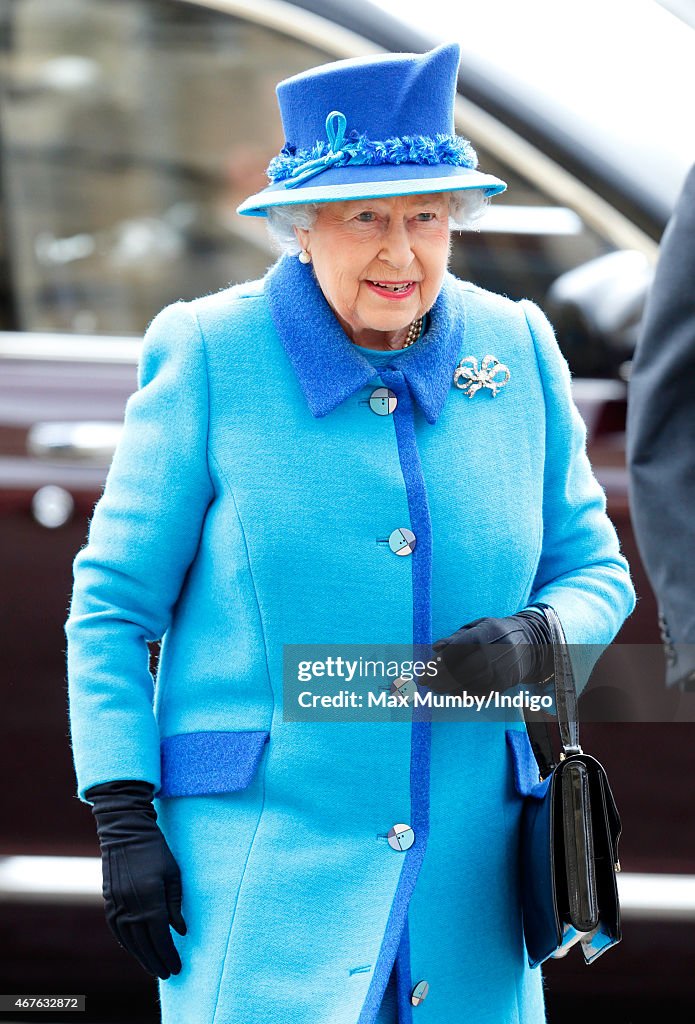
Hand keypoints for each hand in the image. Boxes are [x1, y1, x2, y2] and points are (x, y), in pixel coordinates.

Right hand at [85, 779, 185, 978]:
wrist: (126, 830)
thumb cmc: (155, 849)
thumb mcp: (173, 874)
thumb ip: (176, 904)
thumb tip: (181, 931)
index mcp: (150, 899)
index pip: (160, 937)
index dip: (168, 954)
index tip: (177, 967)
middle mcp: (131, 906)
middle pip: (144, 944)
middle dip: (157, 961)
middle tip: (168, 973)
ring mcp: (117, 904)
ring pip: (129, 940)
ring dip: (142, 956)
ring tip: (154, 966)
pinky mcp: (109, 900)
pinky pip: (117, 930)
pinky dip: (127, 943)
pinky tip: (135, 950)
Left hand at [430, 607, 553, 695]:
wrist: (530, 644)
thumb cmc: (495, 633)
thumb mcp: (477, 627)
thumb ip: (456, 637)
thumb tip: (435, 648)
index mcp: (487, 633)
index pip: (458, 650)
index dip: (439, 663)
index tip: (424, 670)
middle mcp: (496, 652)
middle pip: (462, 669)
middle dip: (440, 678)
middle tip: (426, 682)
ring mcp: (502, 669)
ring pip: (470, 683)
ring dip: (449, 688)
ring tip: (436, 688)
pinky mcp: (505, 683)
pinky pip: (481, 693)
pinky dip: (464, 694)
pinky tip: (452, 693)